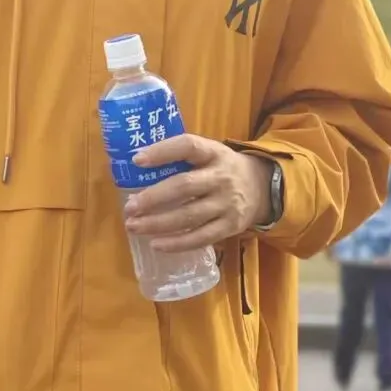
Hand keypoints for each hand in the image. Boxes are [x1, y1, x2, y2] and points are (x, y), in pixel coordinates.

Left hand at [124, 135, 273, 252]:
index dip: (162, 151)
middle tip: (129, 207)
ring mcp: (227, 204)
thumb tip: (137, 164)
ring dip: (158, 224)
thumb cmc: (221, 168)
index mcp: (213, 152)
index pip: (187, 146)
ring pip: (189, 216)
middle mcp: (221, 177)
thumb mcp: (208, 153)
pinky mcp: (230, 226)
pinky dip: (177, 243)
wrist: (262, 187)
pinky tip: (156, 244)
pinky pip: (201, 238)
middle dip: (153, 198)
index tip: (137, 160)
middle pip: (184, 187)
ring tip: (133, 226)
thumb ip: (181, 156)